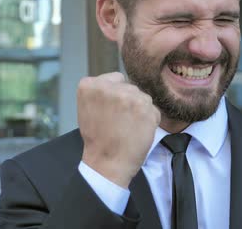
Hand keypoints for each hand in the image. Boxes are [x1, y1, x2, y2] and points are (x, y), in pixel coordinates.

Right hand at [78, 72, 160, 187]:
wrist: (107, 163)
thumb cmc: (98, 139)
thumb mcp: (87, 108)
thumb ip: (101, 92)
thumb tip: (121, 82)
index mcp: (91, 85)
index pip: (116, 78)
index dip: (116, 95)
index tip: (111, 110)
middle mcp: (110, 87)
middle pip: (130, 87)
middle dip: (128, 102)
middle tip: (118, 121)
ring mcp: (130, 96)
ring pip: (143, 97)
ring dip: (139, 110)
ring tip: (127, 127)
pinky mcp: (146, 108)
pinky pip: (153, 110)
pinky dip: (149, 120)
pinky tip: (137, 131)